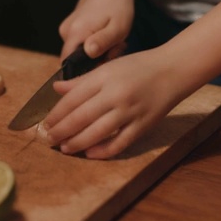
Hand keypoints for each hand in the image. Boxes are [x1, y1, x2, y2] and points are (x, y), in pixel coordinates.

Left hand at [44, 48, 184, 158]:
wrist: (174, 70)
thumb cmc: (139, 67)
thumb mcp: (108, 68)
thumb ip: (82, 81)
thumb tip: (56, 89)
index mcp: (104, 77)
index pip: (73, 99)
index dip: (56, 114)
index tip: (46, 124)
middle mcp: (116, 94)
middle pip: (81, 117)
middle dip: (62, 131)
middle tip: (49, 139)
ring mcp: (130, 111)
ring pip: (97, 132)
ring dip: (77, 142)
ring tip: (65, 148)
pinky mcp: (143, 126)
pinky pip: (120, 143)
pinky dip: (103, 151)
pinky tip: (90, 153)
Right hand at [58, 0, 134, 60]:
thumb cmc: (117, 5)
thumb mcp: (117, 27)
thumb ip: (103, 42)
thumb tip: (88, 53)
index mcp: (75, 33)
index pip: (69, 65)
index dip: (86, 70)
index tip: (105, 61)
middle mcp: (66, 32)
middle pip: (75, 60)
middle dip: (95, 60)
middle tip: (115, 48)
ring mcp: (66, 29)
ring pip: (78, 52)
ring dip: (96, 52)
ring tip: (113, 41)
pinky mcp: (70, 27)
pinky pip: (79, 44)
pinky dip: (93, 44)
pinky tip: (106, 36)